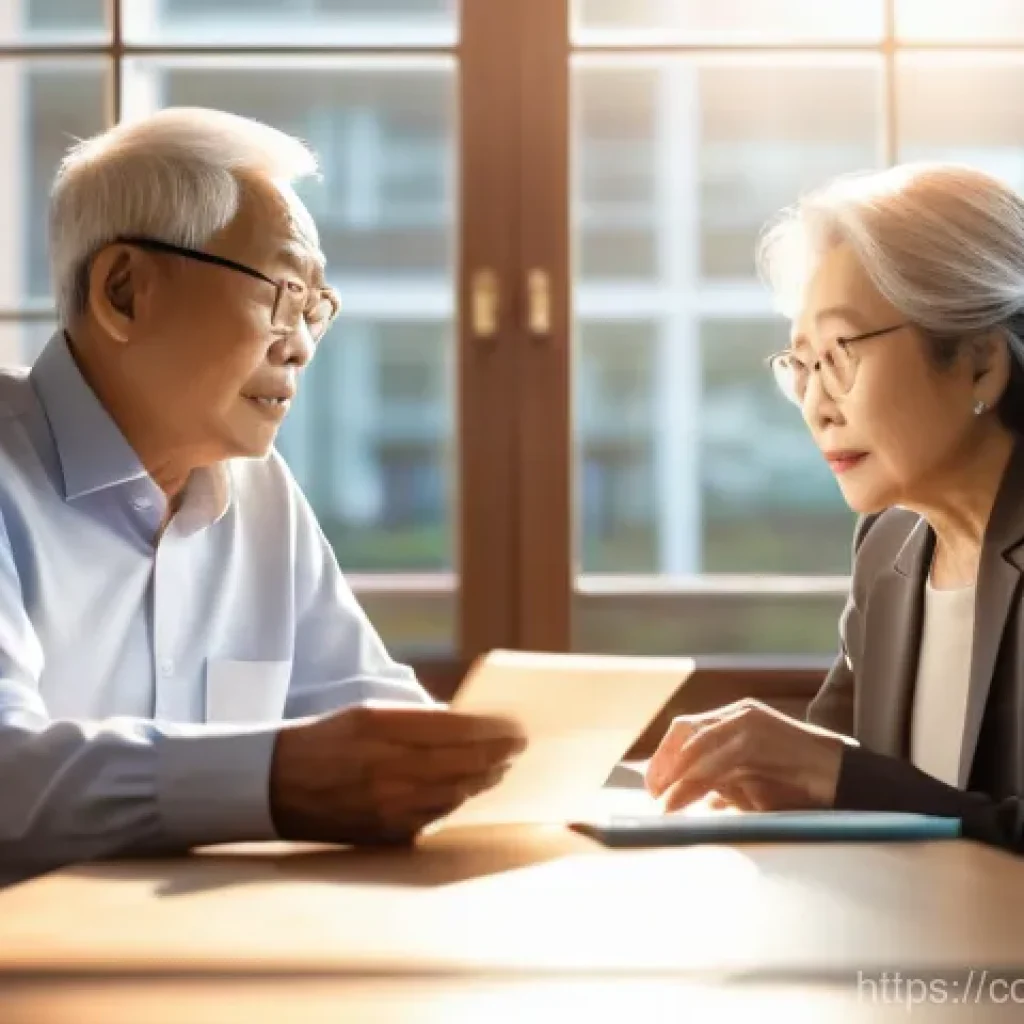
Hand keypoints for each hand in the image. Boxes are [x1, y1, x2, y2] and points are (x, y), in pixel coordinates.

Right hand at [269, 702, 525, 844]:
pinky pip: (436, 817)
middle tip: (518, 747)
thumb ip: (415, 718)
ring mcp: (388, 806)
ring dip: (483, 779)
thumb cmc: (324, 740)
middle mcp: (387, 769)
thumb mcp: (366, 713)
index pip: (454, 729)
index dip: (491, 729)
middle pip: (462, 764)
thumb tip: (462, 724)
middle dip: (497, 755)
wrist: (274, 785)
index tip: (514, 725)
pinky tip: (467, 789)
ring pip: (455, 793)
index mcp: (381, 730)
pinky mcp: (385, 832)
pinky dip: (456, 801)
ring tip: (500, 767)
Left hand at [644, 699, 847, 812]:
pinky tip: (680, 803)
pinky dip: (692, 785)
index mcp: (735, 720)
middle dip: (664, 764)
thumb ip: (728, 786)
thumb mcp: (754, 785)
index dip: (664, 758)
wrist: (845, 780)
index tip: (653, 786)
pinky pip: (715, 761)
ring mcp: (748, 722)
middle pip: (685, 731)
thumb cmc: (801, 786)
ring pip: (696, 746)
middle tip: (653, 795)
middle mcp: (738, 715)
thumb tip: (706, 801)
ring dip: (676, 780)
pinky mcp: (757, 738)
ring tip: (664, 806)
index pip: (686, 731)